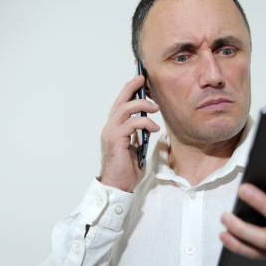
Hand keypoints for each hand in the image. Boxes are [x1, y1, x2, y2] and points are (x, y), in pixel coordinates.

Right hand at [99, 75, 159, 192]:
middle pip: (120, 101)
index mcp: (114, 128)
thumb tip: (148, 124)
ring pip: (125, 109)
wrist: (118, 186)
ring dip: (141, 105)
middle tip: (143, 80)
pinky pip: (131, 123)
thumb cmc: (126, 169)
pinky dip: (145, 122)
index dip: (129, 90)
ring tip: (155, 108)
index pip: (120, 104)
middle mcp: (110, 128)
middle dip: (132, 88)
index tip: (140, 80)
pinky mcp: (116, 140)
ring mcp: (111, 133)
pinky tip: (154, 128)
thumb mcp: (135, 147)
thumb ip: (138, 134)